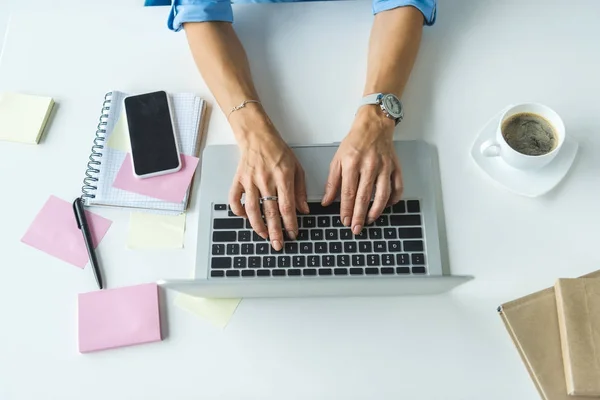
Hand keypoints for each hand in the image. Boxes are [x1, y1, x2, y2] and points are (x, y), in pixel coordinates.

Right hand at [229, 124, 309, 250]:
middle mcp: (266, 180)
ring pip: (252, 209)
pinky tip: (245, 218)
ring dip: (258, 226)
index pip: (287, 206)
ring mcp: (250, 180)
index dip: (290, 223)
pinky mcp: (238, 179)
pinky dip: (238, 211)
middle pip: (270, 211)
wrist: (257, 136)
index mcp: (283, 177)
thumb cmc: (278, 151)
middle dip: (275, 231)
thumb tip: (304, 210)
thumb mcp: (296, 167)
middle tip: (278, 245)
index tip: (293, 234)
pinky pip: (235, 199)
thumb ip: (300, 190)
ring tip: (264, 236)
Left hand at [322, 106, 402, 233]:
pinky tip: (387, 206)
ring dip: (376, 210)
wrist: (374, 125)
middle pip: (364, 196)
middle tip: (356, 228)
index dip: (346, 209)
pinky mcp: (395, 167)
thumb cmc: (354, 142)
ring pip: (382, 194)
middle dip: (359, 215)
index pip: (348, 192)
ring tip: (370, 220)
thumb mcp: (337, 159)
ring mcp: (384, 167)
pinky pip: (397, 186)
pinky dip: (394, 198)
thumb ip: (332, 182)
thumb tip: (326, 201)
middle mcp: (369, 165)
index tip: (344, 221)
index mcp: (352, 163)